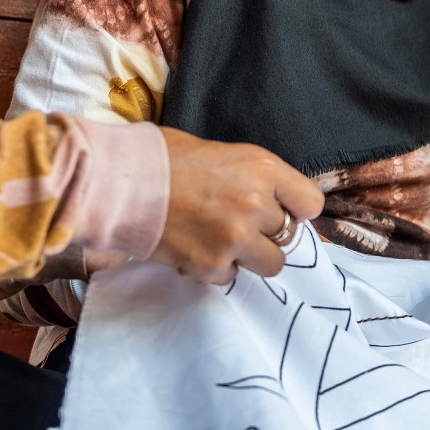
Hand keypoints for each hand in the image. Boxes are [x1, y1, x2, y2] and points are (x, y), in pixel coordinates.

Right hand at [154, 128, 323, 285]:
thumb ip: (254, 178)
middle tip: (240, 226)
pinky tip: (194, 248)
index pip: (311, 203)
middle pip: (290, 237)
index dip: (296, 210)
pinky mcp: (211, 265)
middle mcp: (256, 204)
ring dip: (249, 256)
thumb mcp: (222, 153)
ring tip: (221, 241)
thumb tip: (275, 201)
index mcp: (263, 168)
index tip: (280, 211)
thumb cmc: (164, 158)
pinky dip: (215, 268)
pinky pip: (231, 277)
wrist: (117, 182)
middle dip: (267, 234)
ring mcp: (235, 238)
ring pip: (271, 264)